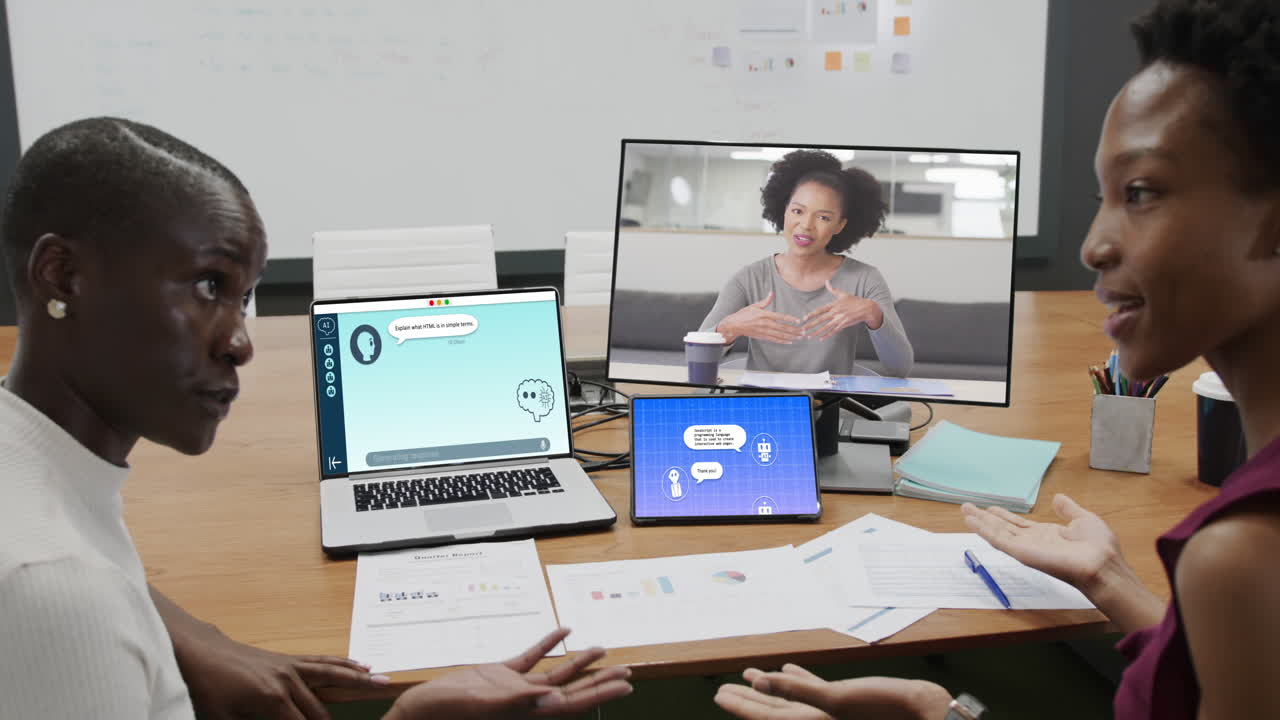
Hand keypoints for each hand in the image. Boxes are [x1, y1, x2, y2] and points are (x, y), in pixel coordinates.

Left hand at [178, 631, 387, 719]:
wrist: (201, 653)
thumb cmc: (209, 688)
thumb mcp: (226, 719)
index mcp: (272, 699)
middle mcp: (288, 680)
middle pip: (321, 711)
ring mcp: (291, 667)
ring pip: (333, 676)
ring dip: (359, 682)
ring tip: (383, 682)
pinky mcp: (290, 659)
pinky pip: (323, 662)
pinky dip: (344, 664)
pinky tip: (361, 665)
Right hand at [387, 628, 631, 719]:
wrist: (421, 708)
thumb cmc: (447, 713)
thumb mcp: (484, 705)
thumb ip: (518, 701)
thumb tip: (550, 698)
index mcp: (529, 713)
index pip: (574, 704)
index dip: (601, 694)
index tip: (625, 685)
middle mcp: (527, 702)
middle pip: (573, 690)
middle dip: (600, 680)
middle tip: (628, 670)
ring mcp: (514, 688)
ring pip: (555, 674)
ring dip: (579, 662)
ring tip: (603, 650)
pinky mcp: (500, 675)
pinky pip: (530, 658)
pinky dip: (547, 644)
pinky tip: (562, 631)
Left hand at [715, 664, 950, 719]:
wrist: (926, 714)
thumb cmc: (886, 710)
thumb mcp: (835, 700)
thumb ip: (797, 691)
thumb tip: (758, 683)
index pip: (767, 717)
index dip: (741, 706)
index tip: (720, 696)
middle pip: (773, 710)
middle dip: (749, 700)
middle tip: (724, 689)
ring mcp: (831, 713)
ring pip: (792, 701)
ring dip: (771, 688)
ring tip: (750, 675)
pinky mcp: (845, 703)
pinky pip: (815, 692)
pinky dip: (799, 680)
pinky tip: (788, 670)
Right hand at [718, 291, 803, 344]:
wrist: (734, 325)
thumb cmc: (743, 315)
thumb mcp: (754, 306)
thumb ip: (765, 301)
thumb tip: (771, 293)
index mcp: (764, 315)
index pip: (780, 317)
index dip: (790, 319)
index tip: (799, 321)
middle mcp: (766, 324)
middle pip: (783, 328)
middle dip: (795, 330)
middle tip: (804, 331)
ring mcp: (764, 332)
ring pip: (781, 335)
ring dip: (791, 336)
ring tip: (800, 337)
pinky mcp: (763, 337)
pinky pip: (775, 340)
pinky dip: (783, 341)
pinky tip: (790, 341)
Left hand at [802, 281, 883, 340]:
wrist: (866, 308)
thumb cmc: (854, 301)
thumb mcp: (843, 294)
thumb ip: (833, 289)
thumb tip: (826, 281)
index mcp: (834, 305)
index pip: (820, 310)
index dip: (812, 314)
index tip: (804, 318)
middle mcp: (836, 313)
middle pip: (821, 320)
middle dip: (811, 325)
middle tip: (803, 330)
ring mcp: (840, 319)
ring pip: (826, 327)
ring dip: (817, 332)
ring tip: (809, 336)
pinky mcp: (844, 325)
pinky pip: (834, 331)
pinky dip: (827, 335)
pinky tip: (821, 339)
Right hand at [961, 493, 1122, 593]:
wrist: (1101, 565)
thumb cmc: (1098, 547)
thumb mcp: (1083, 519)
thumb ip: (1068, 510)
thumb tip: (1058, 498)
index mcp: (1046, 534)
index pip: (1019, 524)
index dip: (1004, 515)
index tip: (990, 508)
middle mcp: (1033, 541)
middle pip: (1003, 527)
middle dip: (985, 518)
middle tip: (968, 508)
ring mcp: (1026, 548)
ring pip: (997, 532)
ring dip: (980, 522)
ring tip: (965, 511)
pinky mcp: (1022, 553)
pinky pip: (999, 540)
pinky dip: (984, 531)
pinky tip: (972, 522)